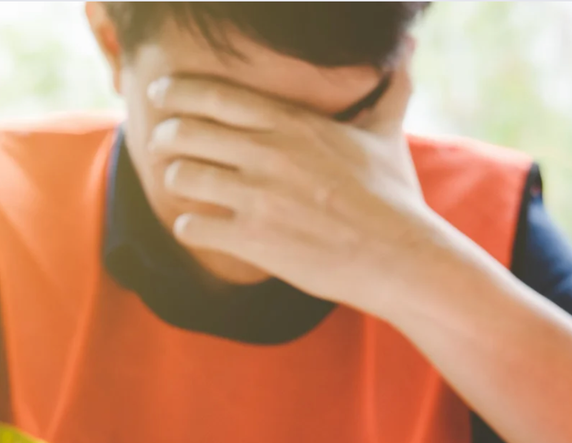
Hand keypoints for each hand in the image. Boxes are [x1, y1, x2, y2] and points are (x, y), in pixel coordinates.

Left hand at [147, 60, 463, 317]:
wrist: (399, 259)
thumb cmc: (393, 200)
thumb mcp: (386, 137)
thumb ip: (388, 92)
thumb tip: (410, 54)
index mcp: (293, 124)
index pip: (215, 94)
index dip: (177, 91)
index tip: (161, 93)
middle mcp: (269, 155)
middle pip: (185, 132)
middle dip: (164, 136)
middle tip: (160, 144)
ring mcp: (258, 198)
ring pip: (181, 177)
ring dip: (176, 180)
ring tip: (184, 185)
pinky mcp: (252, 240)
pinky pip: (191, 226)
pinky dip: (187, 226)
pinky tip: (198, 227)